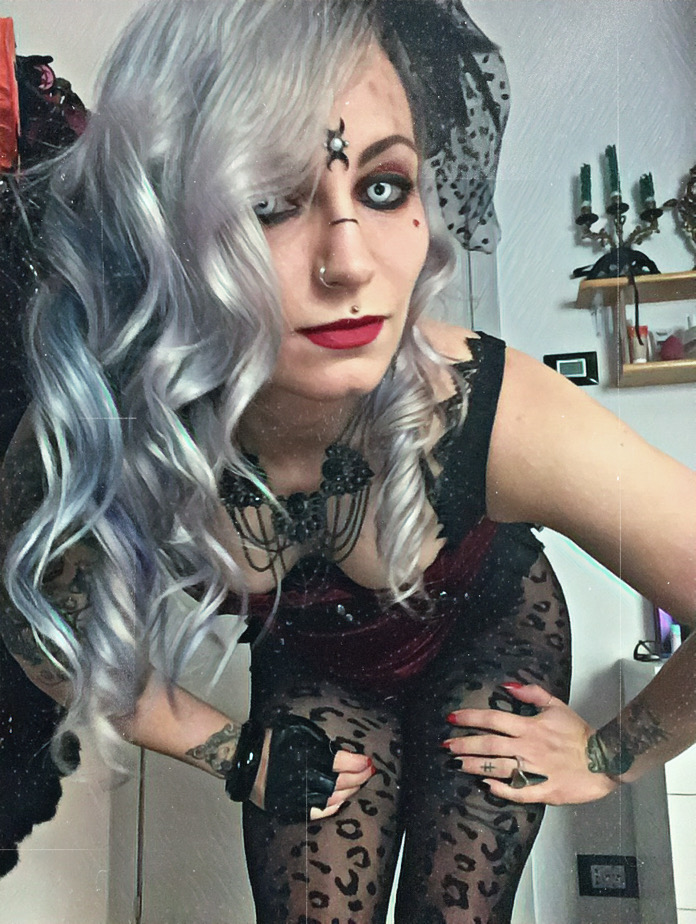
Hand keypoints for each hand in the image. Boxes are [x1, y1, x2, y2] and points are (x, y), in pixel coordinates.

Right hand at [250, 715, 374, 822]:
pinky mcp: (293, 808)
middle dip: (358, 778)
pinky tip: (341, 802)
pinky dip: (332, 808)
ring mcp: (301, 797)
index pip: (342, 763)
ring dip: (349, 792)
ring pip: (333, 799)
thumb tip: (340, 752)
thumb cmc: (273, 741)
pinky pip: (318, 813)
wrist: (247, 760)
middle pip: (341, 782)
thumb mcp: (300, 730)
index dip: (358, 763)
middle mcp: (308, 779)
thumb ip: (320, 741)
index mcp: (311, 757)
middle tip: (369, 773)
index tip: (368, 761)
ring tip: (359, 785)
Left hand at [443, 683, 617, 804]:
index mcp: (529, 727)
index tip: (452, 718)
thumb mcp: (557, 706)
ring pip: (497, 767)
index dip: (470, 717)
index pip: (493, 719)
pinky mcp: (544, 791)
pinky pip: (518, 792)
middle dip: (464, 744)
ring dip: (474, 765)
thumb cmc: (579, 733)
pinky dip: (500, 789)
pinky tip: (485, 785)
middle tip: (445, 745)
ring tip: (456, 763)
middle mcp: (528, 748)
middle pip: (489, 744)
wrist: (605, 759)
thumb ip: (532, 694)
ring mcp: (535, 770)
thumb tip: (507, 686)